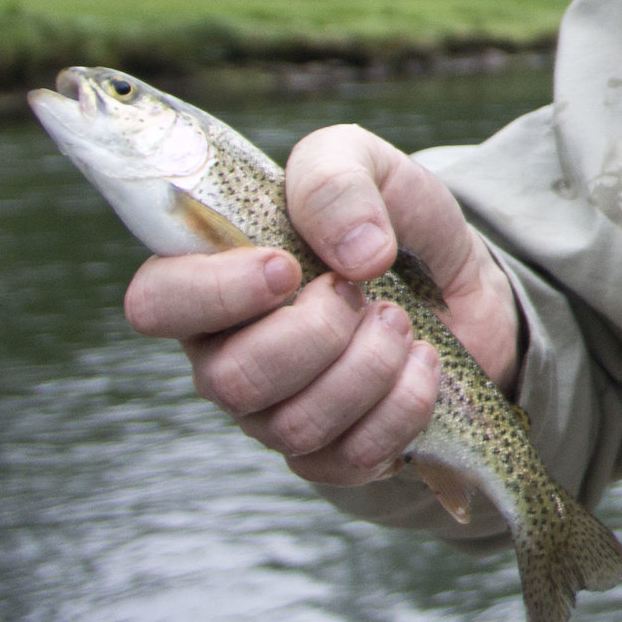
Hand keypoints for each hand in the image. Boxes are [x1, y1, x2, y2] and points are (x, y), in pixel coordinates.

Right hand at [120, 124, 522, 486]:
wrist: (466, 280)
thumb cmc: (391, 221)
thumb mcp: (367, 163)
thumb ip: (338, 180)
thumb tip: (354, 254)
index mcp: (214, 281)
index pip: (155, 304)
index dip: (212, 295)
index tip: (285, 268)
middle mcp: (230, 356)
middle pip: (231, 380)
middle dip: (318, 333)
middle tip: (363, 291)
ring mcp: (277, 413)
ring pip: (294, 426)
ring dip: (370, 365)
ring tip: (401, 320)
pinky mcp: (334, 455)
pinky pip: (352, 458)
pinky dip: (404, 404)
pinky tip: (423, 360)